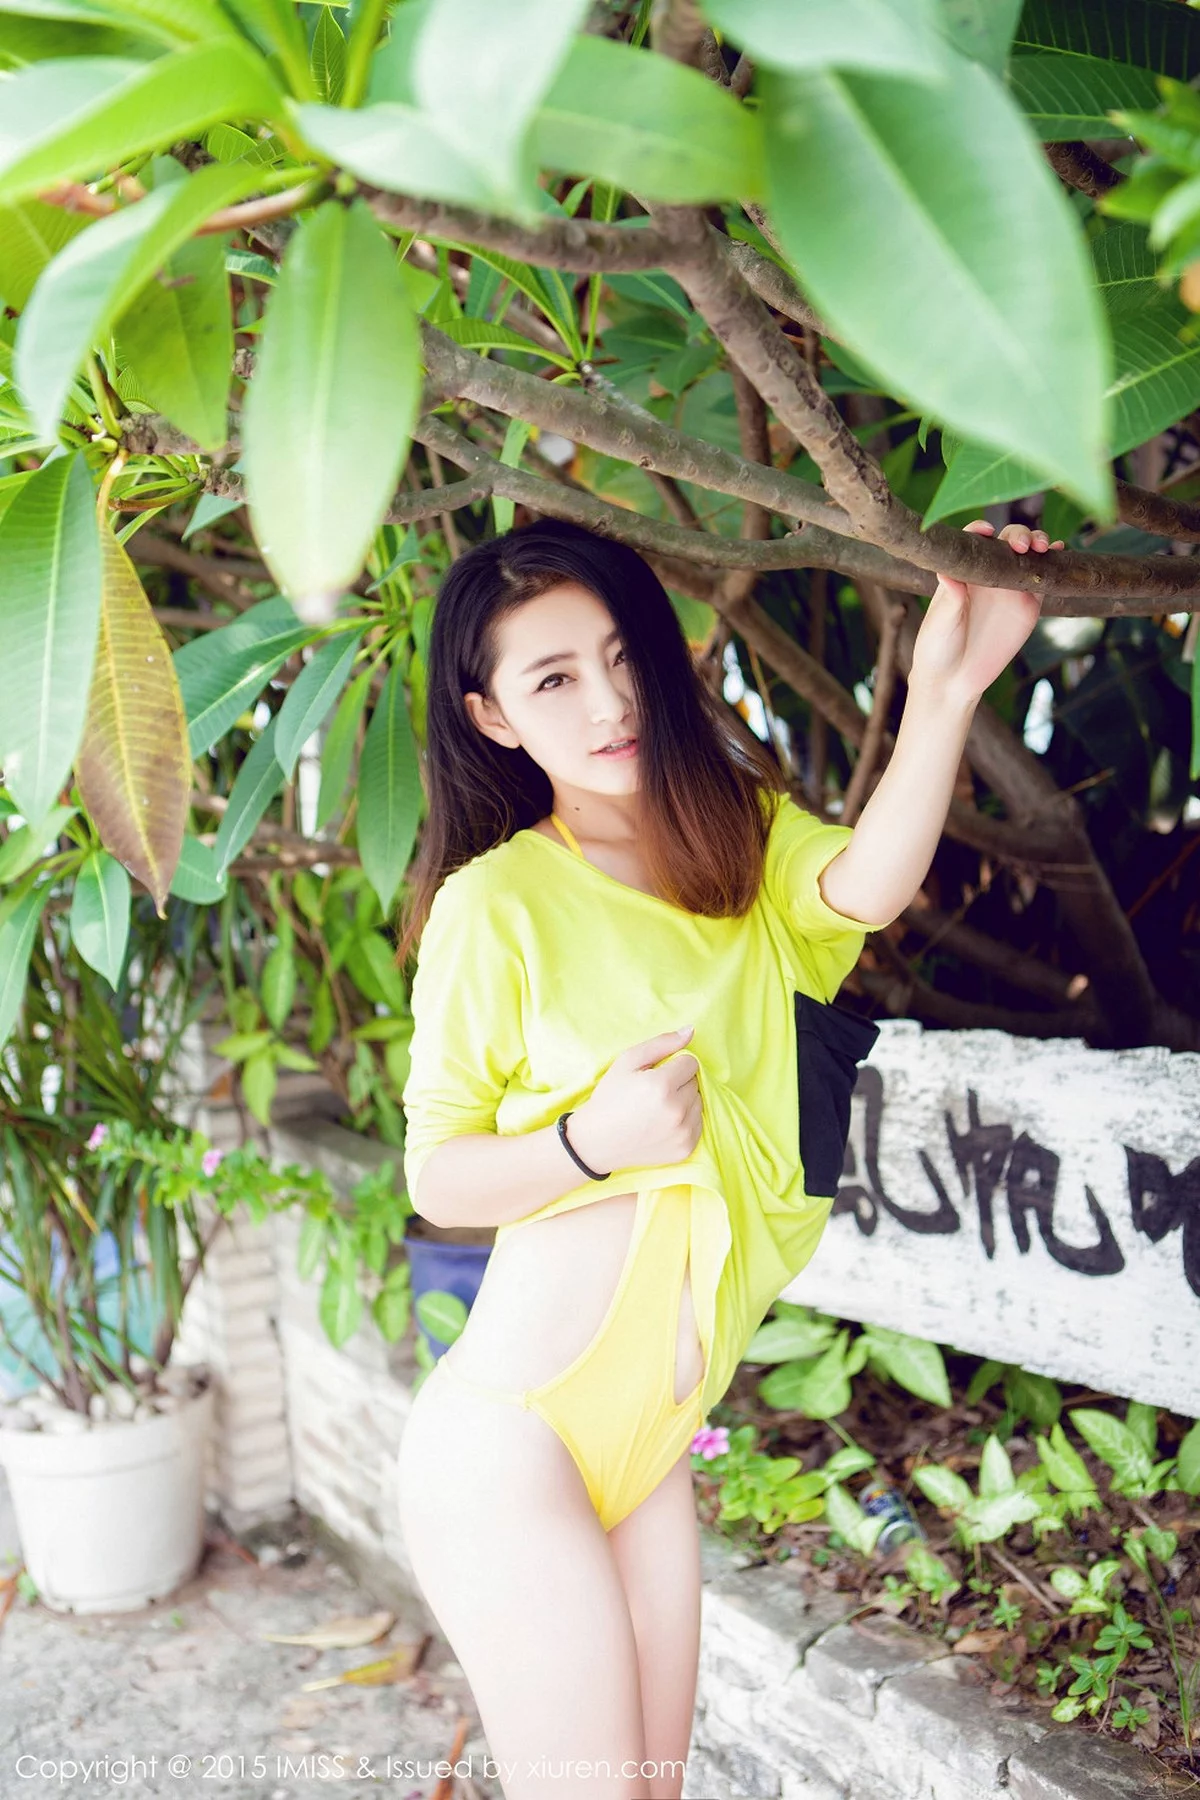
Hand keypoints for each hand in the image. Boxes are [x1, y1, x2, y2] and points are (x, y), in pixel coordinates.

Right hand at [567, 1026, 702, 1173]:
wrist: (598, 1141)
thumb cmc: (611, 1096)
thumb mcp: (628, 1061)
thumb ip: (662, 1043)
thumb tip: (691, 1031)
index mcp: (662, 1085)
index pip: (691, 1062)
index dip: (672, 1066)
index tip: (655, 1075)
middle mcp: (676, 1110)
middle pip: (695, 1082)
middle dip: (679, 1083)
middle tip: (654, 1093)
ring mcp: (683, 1132)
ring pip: (699, 1102)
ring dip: (684, 1101)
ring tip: (658, 1108)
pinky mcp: (686, 1149)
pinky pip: (698, 1123)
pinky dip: (686, 1121)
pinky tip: (664, 1123)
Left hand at [909, 519, 1063, 704]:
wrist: (954, 680)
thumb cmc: (937, 647)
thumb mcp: (940, 622)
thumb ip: (949, 598)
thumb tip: (946, 572)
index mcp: (963, 572)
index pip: (975, 540)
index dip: (981, 529)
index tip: (986, 531)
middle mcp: (988, 575)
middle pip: (1006, 541)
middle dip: (1017, 535)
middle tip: (1022, 546)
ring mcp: (1009, 588)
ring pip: (1028, 555)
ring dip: (1038, 542)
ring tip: (1043, 546)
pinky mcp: (1027, 606)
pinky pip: (1043, 580)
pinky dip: (1054, 564)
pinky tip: (1060, 554)